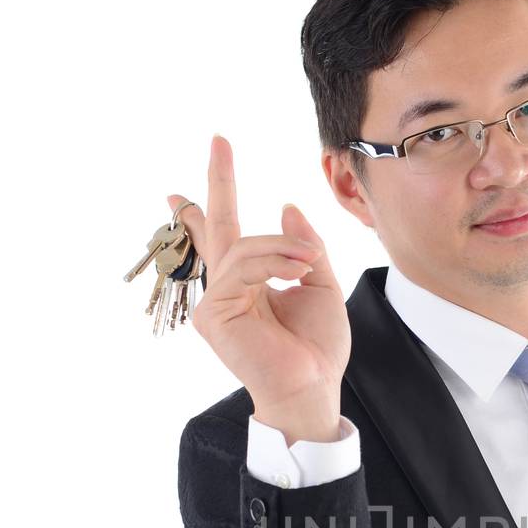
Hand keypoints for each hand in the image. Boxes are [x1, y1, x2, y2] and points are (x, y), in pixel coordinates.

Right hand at [169, 134, 350, 417]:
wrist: (313, 386)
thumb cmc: (316, 347)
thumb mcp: (320, 285)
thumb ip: (304, 247)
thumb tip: (286, 207)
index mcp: (248, 283)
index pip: (226, 234)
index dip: (212, 200)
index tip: (207, 163)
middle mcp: (227, 289)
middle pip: (218, 227)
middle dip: (220, 182)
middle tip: (219, 141)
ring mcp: (216, 302)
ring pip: (244, 248)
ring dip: (283, 250)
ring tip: (308, 265)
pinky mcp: (214, 315)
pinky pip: (242, 268)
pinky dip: (274, 263)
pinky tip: (297, 273)